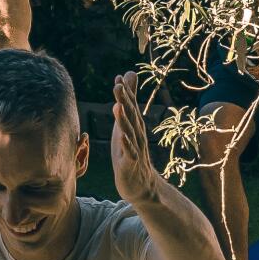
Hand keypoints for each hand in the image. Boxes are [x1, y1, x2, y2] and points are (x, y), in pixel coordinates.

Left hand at [110, 72, 157, 204]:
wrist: (141, 184)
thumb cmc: (131, 150)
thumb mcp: (126, 124)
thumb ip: (127, 102)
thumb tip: (127, 75)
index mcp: (134, 125)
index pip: (130, 106)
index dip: (125, 92)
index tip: (119, 77)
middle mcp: (137, 134)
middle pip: (131, 116)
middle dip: (125, 101)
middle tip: (118, 85)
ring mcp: (135, 149)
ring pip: (130, 132)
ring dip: (124, 120)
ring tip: (117, 106)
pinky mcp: (131, 164)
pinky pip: (130, 153)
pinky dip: (127, 144)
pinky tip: (122, 137)